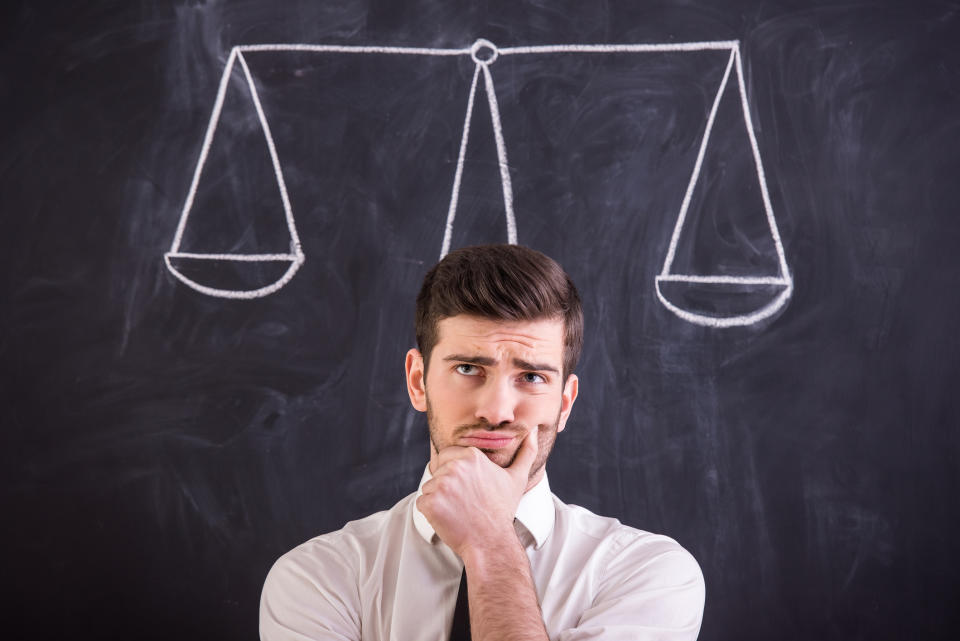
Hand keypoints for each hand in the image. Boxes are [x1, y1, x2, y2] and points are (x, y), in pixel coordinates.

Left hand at [417, 427, 538, 557]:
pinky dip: (431, 512)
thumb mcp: (516, 479)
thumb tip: (533, 432)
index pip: (448, 455)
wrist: (491, 542)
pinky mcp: (430, 503)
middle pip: (437, 470)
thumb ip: (526, 452)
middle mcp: (455, 467)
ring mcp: (441, 485)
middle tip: (464, 501)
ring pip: (429, 486)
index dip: (456, 473)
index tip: (468, 489)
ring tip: (458, 510)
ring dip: (439, 499)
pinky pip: (422, 502)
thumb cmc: (501, 511)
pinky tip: (448, 518)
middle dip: (446, 485)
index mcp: (472, 456)